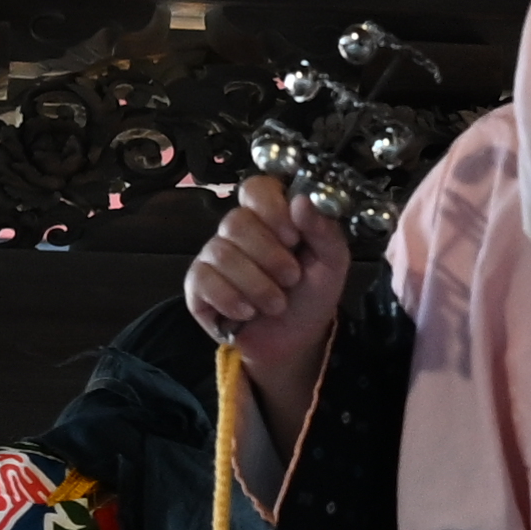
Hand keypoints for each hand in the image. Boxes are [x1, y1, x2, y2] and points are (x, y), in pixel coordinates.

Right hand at [185, 175, 348, 442]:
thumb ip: (325, 231)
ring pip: (222, 253)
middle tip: (291, 278)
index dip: (272, 209)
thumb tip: (303, 200)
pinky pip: (203, 280)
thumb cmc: (311, 296)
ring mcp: (214, 256)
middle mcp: (238, 231)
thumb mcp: (332, 264)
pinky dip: (231, 299)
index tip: (293, 237)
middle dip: (270, 257)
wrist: (297, 341)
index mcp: (271, 217)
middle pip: (236, 222)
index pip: (257, 188)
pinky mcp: (198, 285)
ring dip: (257, 285)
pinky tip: (248, 312)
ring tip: (277, 304)